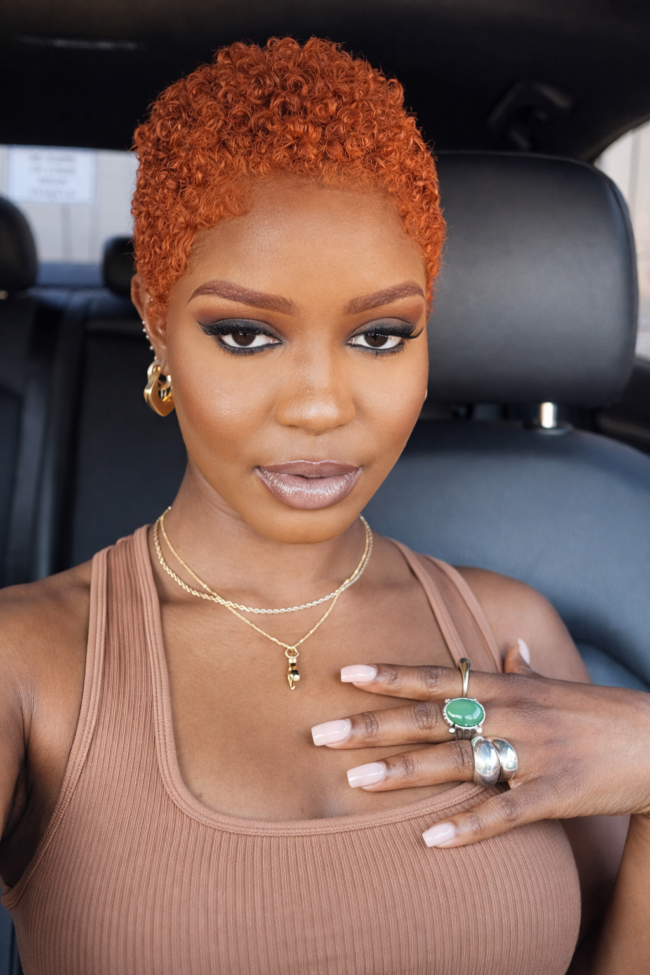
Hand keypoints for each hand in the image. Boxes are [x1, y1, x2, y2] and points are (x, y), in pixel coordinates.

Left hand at [311, 645, 649, 847]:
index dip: (391, 676)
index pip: (437, 679)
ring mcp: (531, 754)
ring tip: (354, 784)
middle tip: (321, 736)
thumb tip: (510, 646)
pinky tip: (429, 840)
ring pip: (456, 762)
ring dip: (403, 773)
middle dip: (373, 726)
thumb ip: (523, 670)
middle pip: (431, 719)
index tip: (344, 675)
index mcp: (505, 688)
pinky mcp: (553, 795)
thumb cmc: (596, 714)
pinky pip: (503, 813)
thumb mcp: (555, 686)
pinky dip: (466, 827)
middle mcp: (511, 715)